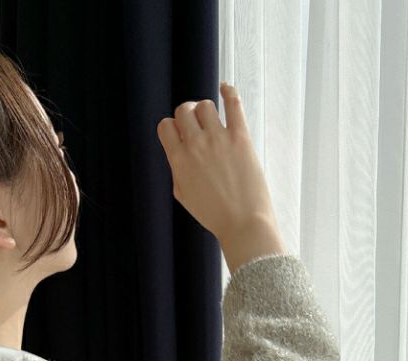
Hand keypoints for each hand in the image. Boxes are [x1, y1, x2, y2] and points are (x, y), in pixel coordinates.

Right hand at [156, 82, 284, 264]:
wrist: (242, 223)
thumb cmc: (214, 215)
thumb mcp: (184, 196)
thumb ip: (178, 170)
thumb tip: (178, 152)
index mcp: (179, 161)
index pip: (165, 127)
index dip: (171, 128)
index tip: (178, 133)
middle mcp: (196, 145)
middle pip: (183, 111)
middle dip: (186, 114)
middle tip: (194, 122)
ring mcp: (218, 139)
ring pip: (205, 105)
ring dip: (205, 109)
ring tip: (210, 118)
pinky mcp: (241, 137)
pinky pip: (233, 103)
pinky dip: (228, 92)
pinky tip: (225, 89)